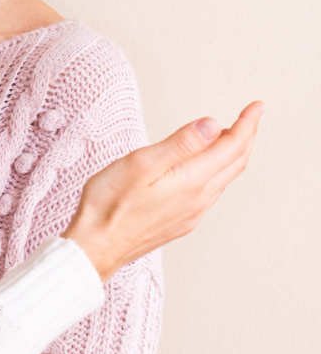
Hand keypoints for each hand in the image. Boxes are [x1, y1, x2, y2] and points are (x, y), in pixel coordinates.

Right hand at [62, 102, 262, 279]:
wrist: (96, 247)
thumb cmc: (110, 205)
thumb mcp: (141, 164)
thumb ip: (180, 144)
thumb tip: (213, 124)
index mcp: (192, 181)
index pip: (232, 146)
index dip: (247, 123)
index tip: (257, 106)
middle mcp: (199, 199)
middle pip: (235, 163)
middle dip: (246, 137)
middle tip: (250, 117)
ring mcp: (192, 213)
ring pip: (225, 178)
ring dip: (234, 155)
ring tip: (230, 137)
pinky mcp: (181, 222)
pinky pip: (212, 192)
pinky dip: (219, 172)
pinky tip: (205, 168)